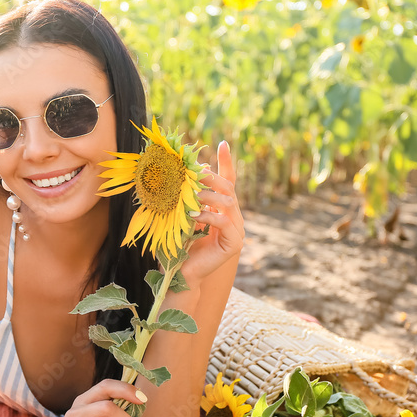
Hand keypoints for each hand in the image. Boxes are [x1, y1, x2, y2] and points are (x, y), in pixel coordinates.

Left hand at [180, 140, 244, 284]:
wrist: (181, 273)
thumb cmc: (179, 244)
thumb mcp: (183, 214)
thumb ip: (188, 196)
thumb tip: (187, 170)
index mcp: (222, 209)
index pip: (228, 181)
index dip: (227, 162)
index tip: (223, 143)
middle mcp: (233, 217)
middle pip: (228, 189)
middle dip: (212, 178)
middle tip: (197, 173)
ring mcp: (237, 230)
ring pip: (228, 203)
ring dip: (209, 197)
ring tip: (193, 196)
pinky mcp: (235, 243)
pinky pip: (224, 222)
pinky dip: (209, 216)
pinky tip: (195, 215)